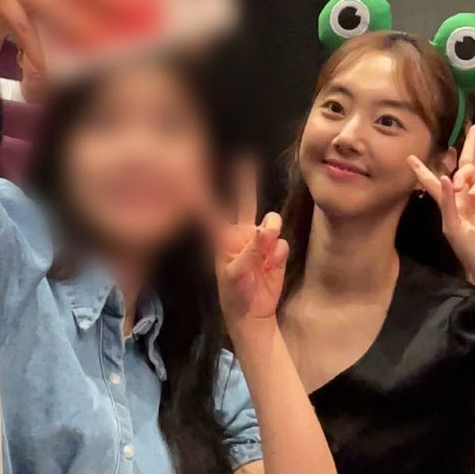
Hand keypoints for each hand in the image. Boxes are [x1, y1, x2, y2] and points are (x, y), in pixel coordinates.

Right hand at [0, 0, 117, 70]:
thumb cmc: (28, 11)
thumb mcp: (56, 2)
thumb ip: (82, 6)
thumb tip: (118, 31)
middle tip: (124, 17)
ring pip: (51, 2)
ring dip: (74, 25)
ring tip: (93, 44)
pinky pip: (23, 26)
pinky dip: (35, 47)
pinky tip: (45, 66)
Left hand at [209, 162, 289, 340]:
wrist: (254, 312)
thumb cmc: (234, 294)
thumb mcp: (236, 273)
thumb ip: (251, 249)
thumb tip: (268, 228)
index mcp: (224, 238)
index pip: (211, 212)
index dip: (202, 194)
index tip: (193, 174)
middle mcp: (243, 234)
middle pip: (245, 202)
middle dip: (245, 183)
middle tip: (244, 160)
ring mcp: (261, 241)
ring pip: (272, 222)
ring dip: (271, 233)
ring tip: (265, 253)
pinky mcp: (277, 250)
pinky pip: (282, 244)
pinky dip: (278, 255)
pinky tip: (271, 268)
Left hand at [408, 125, 474, 287]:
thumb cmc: (468, 248)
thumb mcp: (451, 226)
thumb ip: (447, 202)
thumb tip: (445, 177)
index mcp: (450, 202)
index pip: (434, 181)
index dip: (423, 170)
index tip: (410, 157)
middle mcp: (466, 194)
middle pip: (465, 165)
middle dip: (468, 146)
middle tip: (473, 127)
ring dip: (467, 171)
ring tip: (461, 183)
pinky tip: (474, 191)